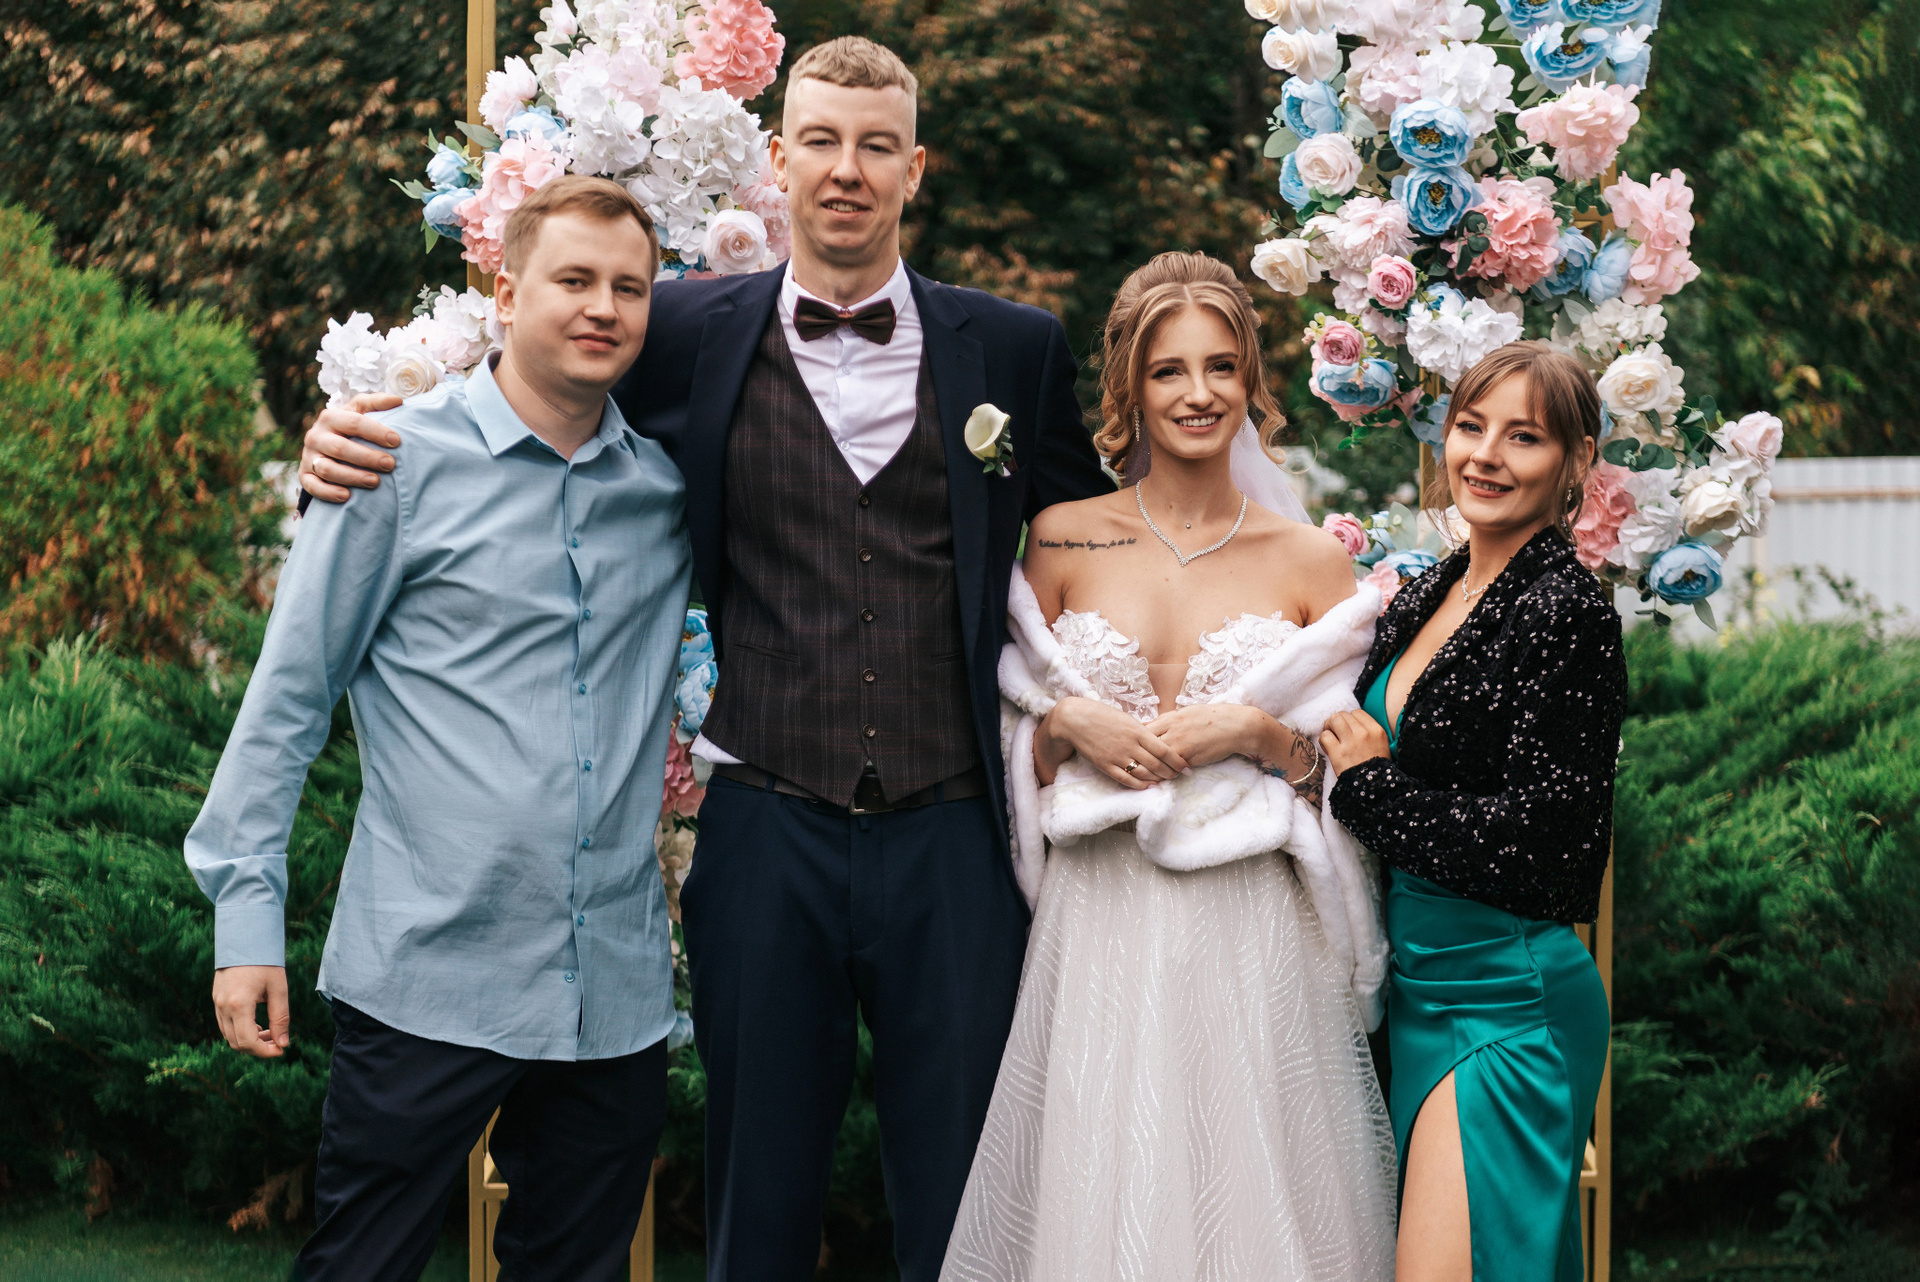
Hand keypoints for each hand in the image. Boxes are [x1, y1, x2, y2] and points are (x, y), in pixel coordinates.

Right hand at [212, 966, 290, 1057]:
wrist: (245, 938)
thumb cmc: (265, 962)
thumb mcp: (278, 989)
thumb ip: (281, 1018)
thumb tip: (283, 1044)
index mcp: (239, 1004)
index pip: (247, 1042)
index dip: (264, 1052)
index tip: (281, 1050)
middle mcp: (223, 1006)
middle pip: (236, 1043)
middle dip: (258, 1048)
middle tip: (278, 1043)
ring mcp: (217, 1003)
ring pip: (229, 1035)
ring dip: (249, 1040)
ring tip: (271, 1032)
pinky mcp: (217, 999)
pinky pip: (225, 1024)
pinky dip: (241, 1030)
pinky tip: (258, 1025)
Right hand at [300, 394, 403, 502]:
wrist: (326, 443)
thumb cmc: (350, 426)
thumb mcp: (360, 410)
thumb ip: (377, 403)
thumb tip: (399, 401)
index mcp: (330, 417)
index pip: (353, 422)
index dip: (375, 431)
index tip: (397, 441)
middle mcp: (316, 436)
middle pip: (340, 448)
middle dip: (367, 457)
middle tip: (390, 464)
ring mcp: (309, 457)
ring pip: (327, 469)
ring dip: (352, 477)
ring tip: (375, 481)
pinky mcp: (304, 475)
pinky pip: (312, 486)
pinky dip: (328, 492)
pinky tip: (347, 496)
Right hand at [1037, 696, 1187, 789]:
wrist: (1076, 719)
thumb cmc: (1103, 715)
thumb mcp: (1127, 719)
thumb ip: (1142, 731)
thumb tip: (1157, 739)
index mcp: (1138, 731)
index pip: (1165, 750)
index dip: (1178, 761)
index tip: (1187, 767)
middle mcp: (1130, 745)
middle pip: (1158, 765)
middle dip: (1172, 773)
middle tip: (1179, 776)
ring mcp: (1118, 757)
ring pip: (1144, 774)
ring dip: (1158, 779)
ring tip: (1166, 781)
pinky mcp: (1106, 765)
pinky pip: (1126, 779)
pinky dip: (1140, 785)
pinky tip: (1148, 786)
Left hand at [1142, 703, 1267, 770]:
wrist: (1236, 726)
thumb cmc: (1213, 717)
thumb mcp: (1187, 712)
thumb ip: (1168, 719)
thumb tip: (1151, 724)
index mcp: (1171, 718)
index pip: (1144, 730)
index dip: (1137, 741)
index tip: (1133, 748)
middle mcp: (1172, 730)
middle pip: (1145, 746)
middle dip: (1138, 756)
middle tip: (1132, 765)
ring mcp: (1180, 744)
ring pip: (1156, 759)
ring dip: (1150, 768)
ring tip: (1144, 775)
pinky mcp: (1189, 757)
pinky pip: (1171, 768)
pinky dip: (1165, 774)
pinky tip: (1163, 778)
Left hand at [1321, 710, 1391, 773]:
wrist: (1373, 788)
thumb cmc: (1376, 769)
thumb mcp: (1382, 746)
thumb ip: (1370, 732)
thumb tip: (1352, 723)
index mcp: (1377, 730)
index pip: (1357, 712)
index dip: (1349, 719)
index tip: (1347, 728)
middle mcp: (1364, 733)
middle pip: (1343, 715)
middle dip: (1336, 722)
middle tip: (1335, 732)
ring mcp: (1351, 742)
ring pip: (1333, 720)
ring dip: (1329, 727)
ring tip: (1330, 737)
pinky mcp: (1338, 753)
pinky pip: (1325, 736)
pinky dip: (1323, 740)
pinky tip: (1327, 748)